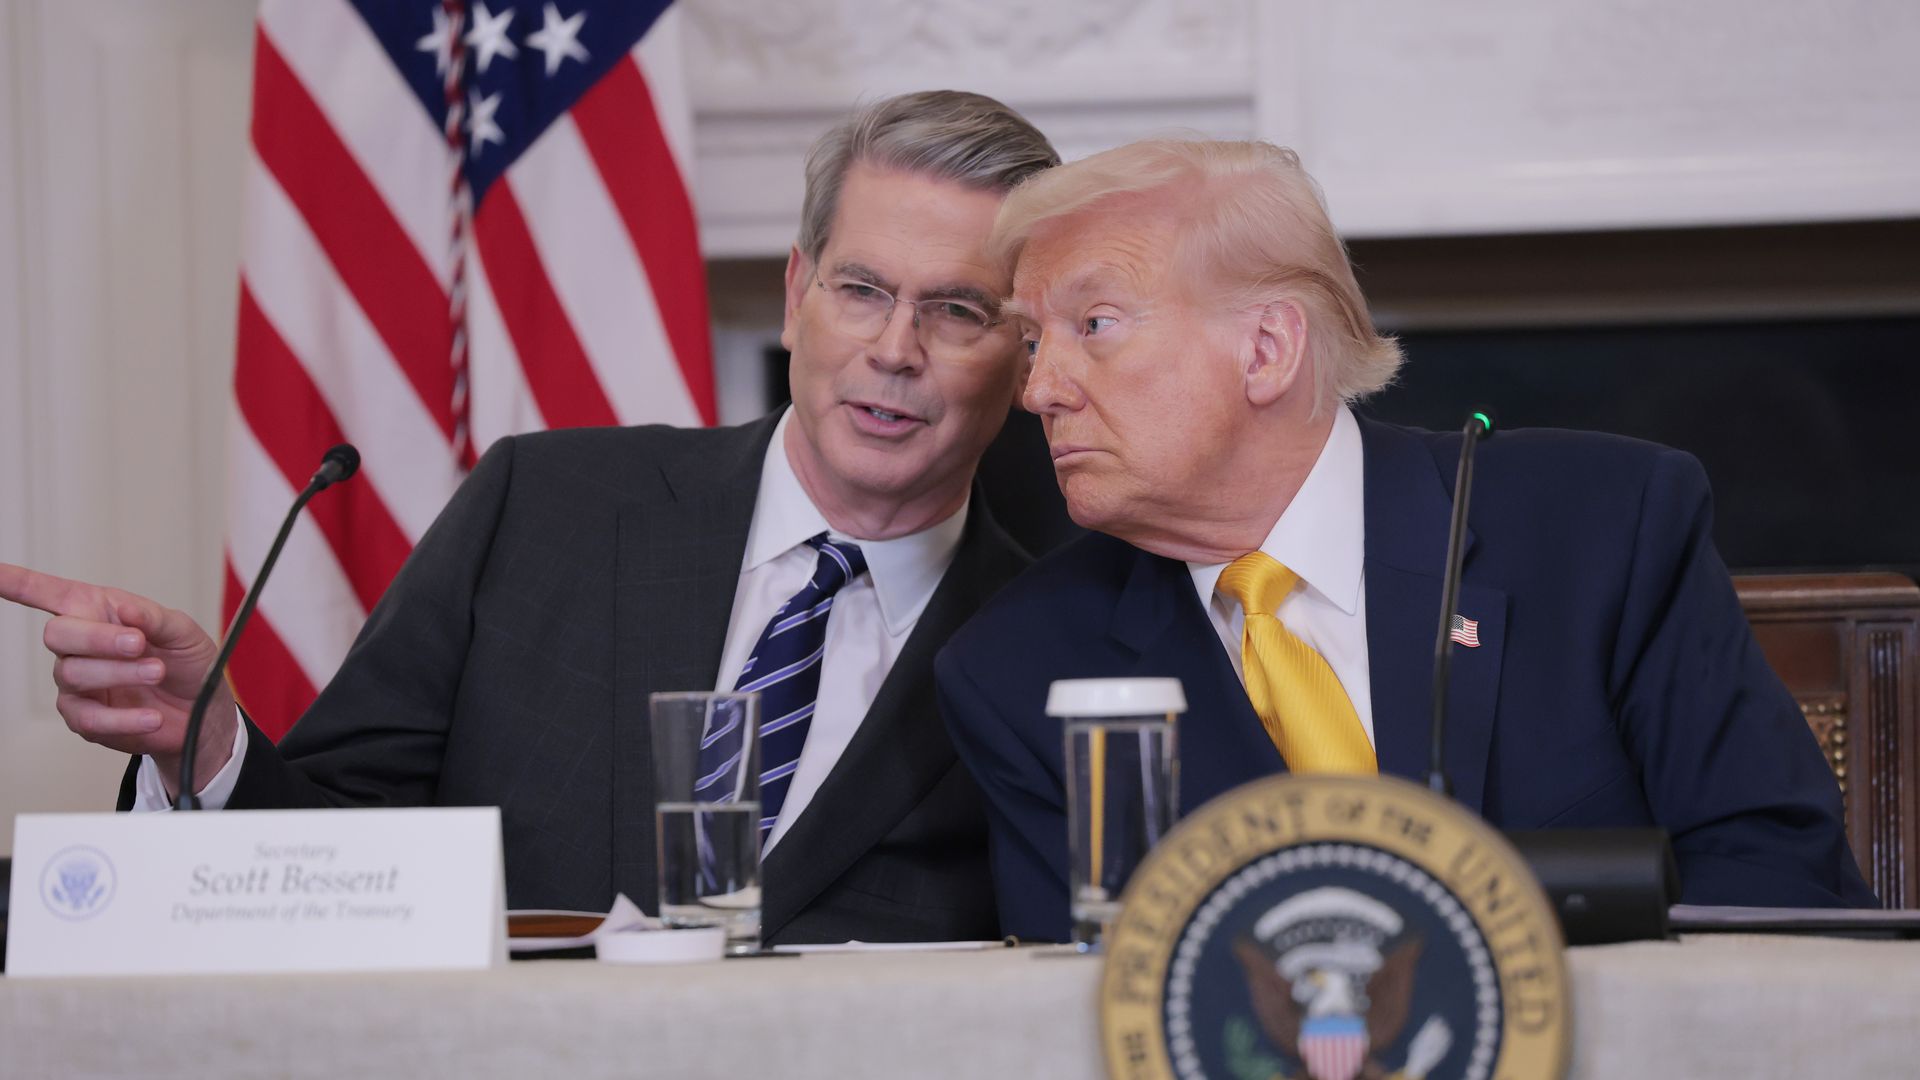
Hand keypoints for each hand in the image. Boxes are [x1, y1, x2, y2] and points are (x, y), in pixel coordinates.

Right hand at [0, 562, 234, 795]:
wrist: (201, 709)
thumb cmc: (186, 661)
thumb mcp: (182, 631)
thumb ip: (154, 618)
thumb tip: (127, 611)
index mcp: (97, 611)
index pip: (46, 592)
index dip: (16, 582)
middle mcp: (79, 645)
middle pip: (57, 634)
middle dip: (97, 639)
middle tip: (138, 643)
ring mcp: (77, 682)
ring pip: (73, 674)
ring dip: (120, 674)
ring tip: (158, 672)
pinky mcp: (85, 718)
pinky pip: (88, 719)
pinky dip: (123, 718)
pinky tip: (151, 716)